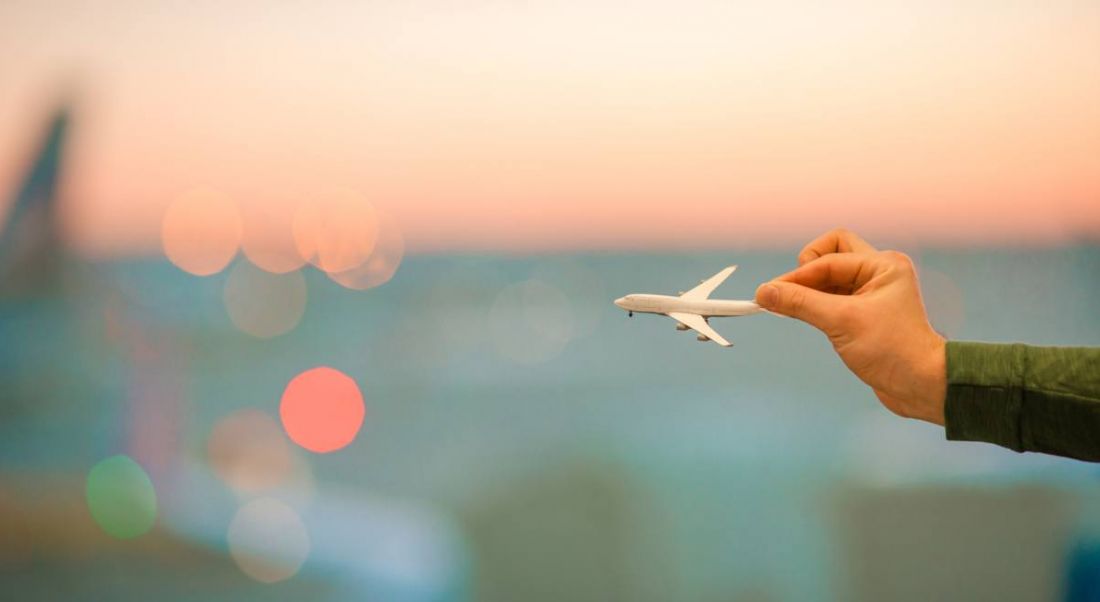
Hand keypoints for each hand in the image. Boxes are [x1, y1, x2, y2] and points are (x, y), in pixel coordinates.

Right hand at [754, 229, 946, 424]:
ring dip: (810, 289)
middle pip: (831, 252)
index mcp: (883, 265)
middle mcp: (879, 272)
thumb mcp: (841, 322)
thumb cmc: (891, 350)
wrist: (920, 386)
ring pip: (830, 276)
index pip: (827, 260)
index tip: (768, 294)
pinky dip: (816, 303)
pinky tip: (805, 316)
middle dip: (808, 270)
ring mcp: (872, 291)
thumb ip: (800, 303)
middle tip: (793, 292)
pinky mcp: (865, 312)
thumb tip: (764, 292)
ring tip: (792, 309)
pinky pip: (832, 296)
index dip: (796, 277)